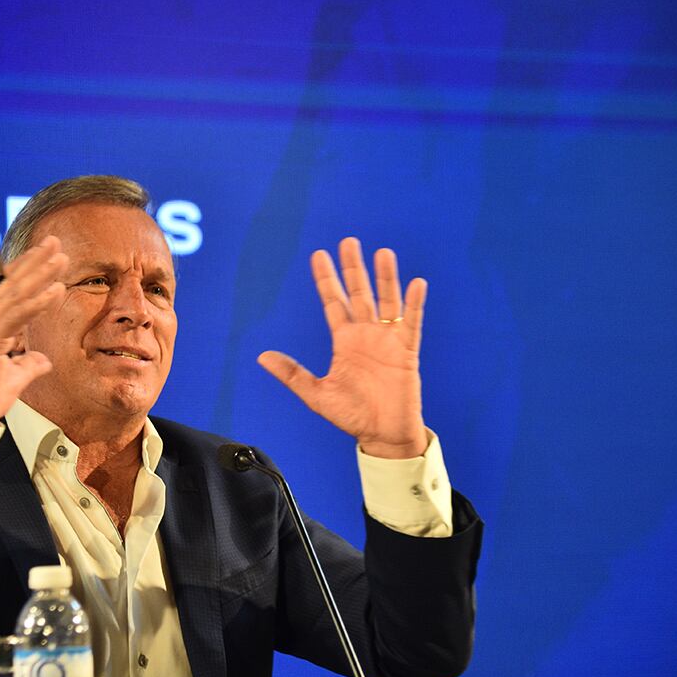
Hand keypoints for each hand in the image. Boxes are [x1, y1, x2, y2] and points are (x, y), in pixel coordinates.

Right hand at [0, 237, 65, 422]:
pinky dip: (38, 302)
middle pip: (11, 283)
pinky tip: (56, 289)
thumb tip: (43, 359)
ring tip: (61, 257)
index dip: (22, 270)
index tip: (39, 254)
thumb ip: (29, 364)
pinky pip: (18, 316)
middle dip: (34, 261)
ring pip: (16, 294)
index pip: (4, 290)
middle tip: (54, 242)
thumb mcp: (14, 378)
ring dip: (40, 273)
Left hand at [258, 238, 428, 458]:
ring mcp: (387, 340)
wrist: (381, 434)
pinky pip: (411, 322)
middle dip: (353, 268)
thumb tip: (261, 357)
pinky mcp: (406, 351)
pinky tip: (415, 283)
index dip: (326, 280)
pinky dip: (414, 303)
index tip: (318, 255)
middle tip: (348, 241)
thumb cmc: (351, 415)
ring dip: (385, 278)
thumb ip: (292, 373)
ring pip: (386, 301)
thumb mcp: (315, 394)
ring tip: (382, 252)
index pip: (334, 302)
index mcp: (344, 341)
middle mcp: (365, 335)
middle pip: (359, 293)